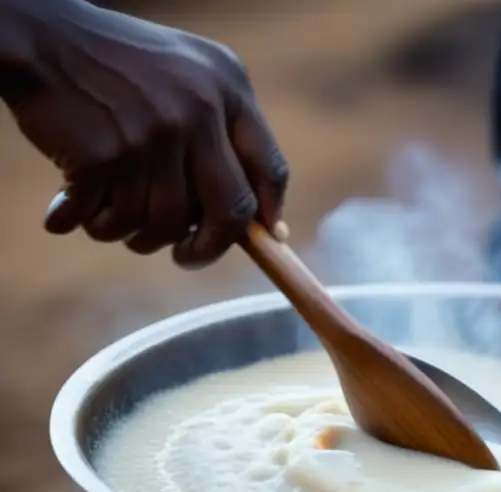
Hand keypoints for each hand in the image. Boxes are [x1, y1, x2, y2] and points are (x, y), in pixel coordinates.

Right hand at [0, 0, 288, 266]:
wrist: (40, 36)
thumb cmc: (120, 64)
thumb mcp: (193, 74)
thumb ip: (230, 134)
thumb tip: (270, 227)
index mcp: (230, 88)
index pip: (269, 169)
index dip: (269, 214)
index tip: (262, 239)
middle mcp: (200, 110)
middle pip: (230, 213)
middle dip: (209, 249)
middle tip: (187, 255)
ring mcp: (156, 133)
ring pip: (166, 226)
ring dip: (136, 235)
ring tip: (111, 217)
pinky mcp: (109, 154)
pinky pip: (112, 220)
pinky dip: (88, 223)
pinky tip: (69, 208)